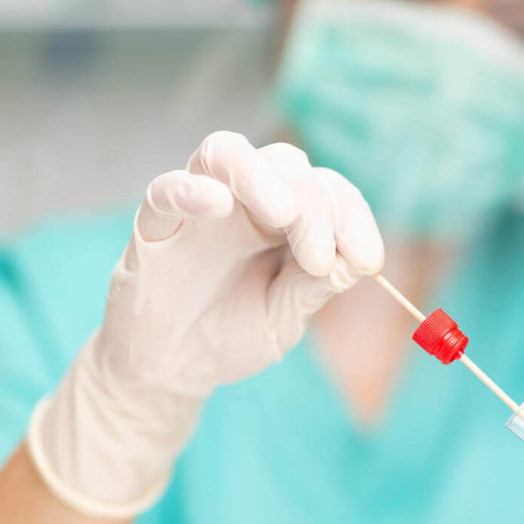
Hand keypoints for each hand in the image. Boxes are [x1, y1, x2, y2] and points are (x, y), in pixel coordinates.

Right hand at [28, 132, 382, 516]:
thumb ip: (314, 287)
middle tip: (319, 256)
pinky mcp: (154, 224)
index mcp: (287, 219)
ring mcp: (199, 206)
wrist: (170, 370)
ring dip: (261, 177)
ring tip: (284, 216)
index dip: (352, 217)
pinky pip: (165, 189)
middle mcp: (246, 201)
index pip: (327, 191)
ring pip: (227, 153)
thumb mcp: (285, 317)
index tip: (369, 261)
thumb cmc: (231, 335)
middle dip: (313, 205)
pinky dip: (192, 190)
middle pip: (285, 163)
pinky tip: (218, 204)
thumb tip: (355, 261)